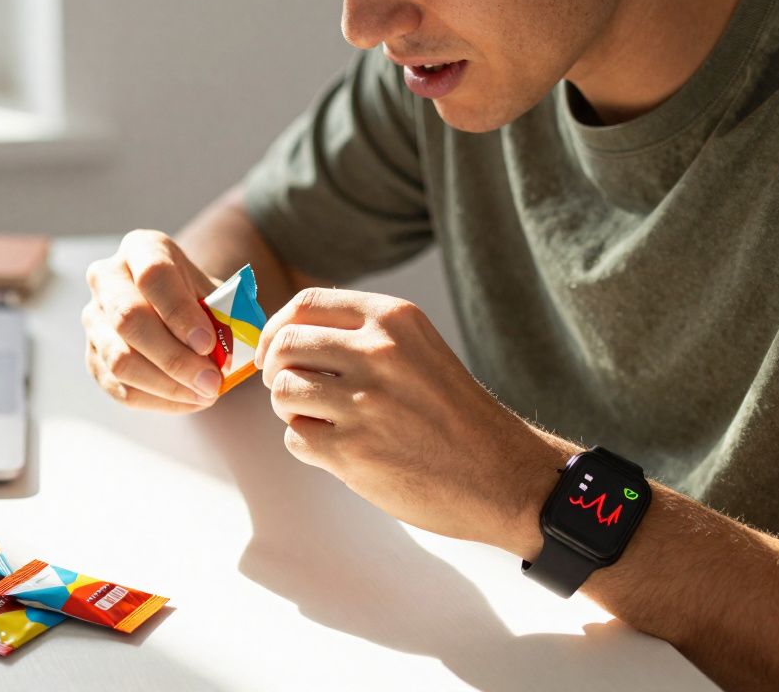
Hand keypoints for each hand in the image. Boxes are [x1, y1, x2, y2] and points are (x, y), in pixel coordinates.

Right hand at [82, 230, 225, 411]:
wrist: (170, 302)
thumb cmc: (196, 295)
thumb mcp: (214, 290)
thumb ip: (224, 314)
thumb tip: (232, 352)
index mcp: (140, 250)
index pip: (153, 276)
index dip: (180, 312)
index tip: (207, 343)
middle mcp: (107, 280)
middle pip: (129, 320)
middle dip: (174, 358)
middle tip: (211, 381)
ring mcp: (94, 320)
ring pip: (120, 360)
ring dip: (167, 385)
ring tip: (205, 394)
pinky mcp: (93, 357)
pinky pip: (120, 388)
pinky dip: (158, 400)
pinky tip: (188, 400)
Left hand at [254, 287, 568, 553]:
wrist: (503, 474)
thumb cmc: (455, 413)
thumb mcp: (417, 349)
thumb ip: (362, 336)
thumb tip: (287, 336)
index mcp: (394, 319)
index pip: (306, 304)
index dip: (278, 327)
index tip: (274, 350)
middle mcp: (377, 353)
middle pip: (285, 346)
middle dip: (275, 370)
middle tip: (289, 389)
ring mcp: (364, 403)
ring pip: (283, 392)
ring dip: (291, 410)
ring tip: (322, 421)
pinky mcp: (353, 451)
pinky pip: (294, 438)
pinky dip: (308, 445)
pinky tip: (340, 450)